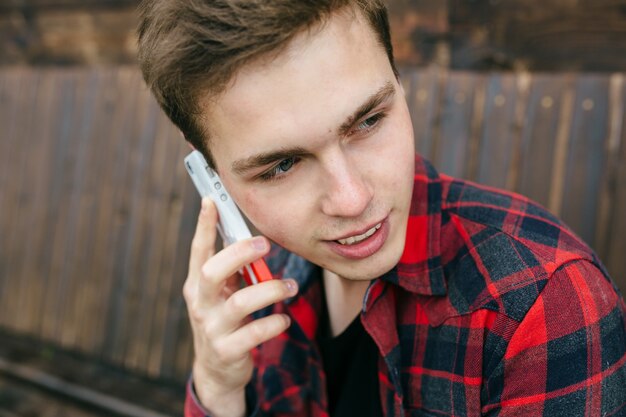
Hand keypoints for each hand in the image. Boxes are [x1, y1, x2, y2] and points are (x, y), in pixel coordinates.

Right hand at [183, 198, 297, 416]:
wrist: (216, 370)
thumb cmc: (223, 319)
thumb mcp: (220, 294)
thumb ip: (229, 269)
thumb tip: (245, 235)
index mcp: (198, 285)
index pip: (198, 251)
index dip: (204, 226)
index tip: (212, 200)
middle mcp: (200, 304)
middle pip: (212, 272)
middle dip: (238, 254)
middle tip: (264, 243)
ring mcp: (212, 328)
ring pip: (240, 302)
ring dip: (271, 289)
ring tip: (291, 287)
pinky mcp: (227, 351)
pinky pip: (255, 332)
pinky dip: (275, 322)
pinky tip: (284, 318)